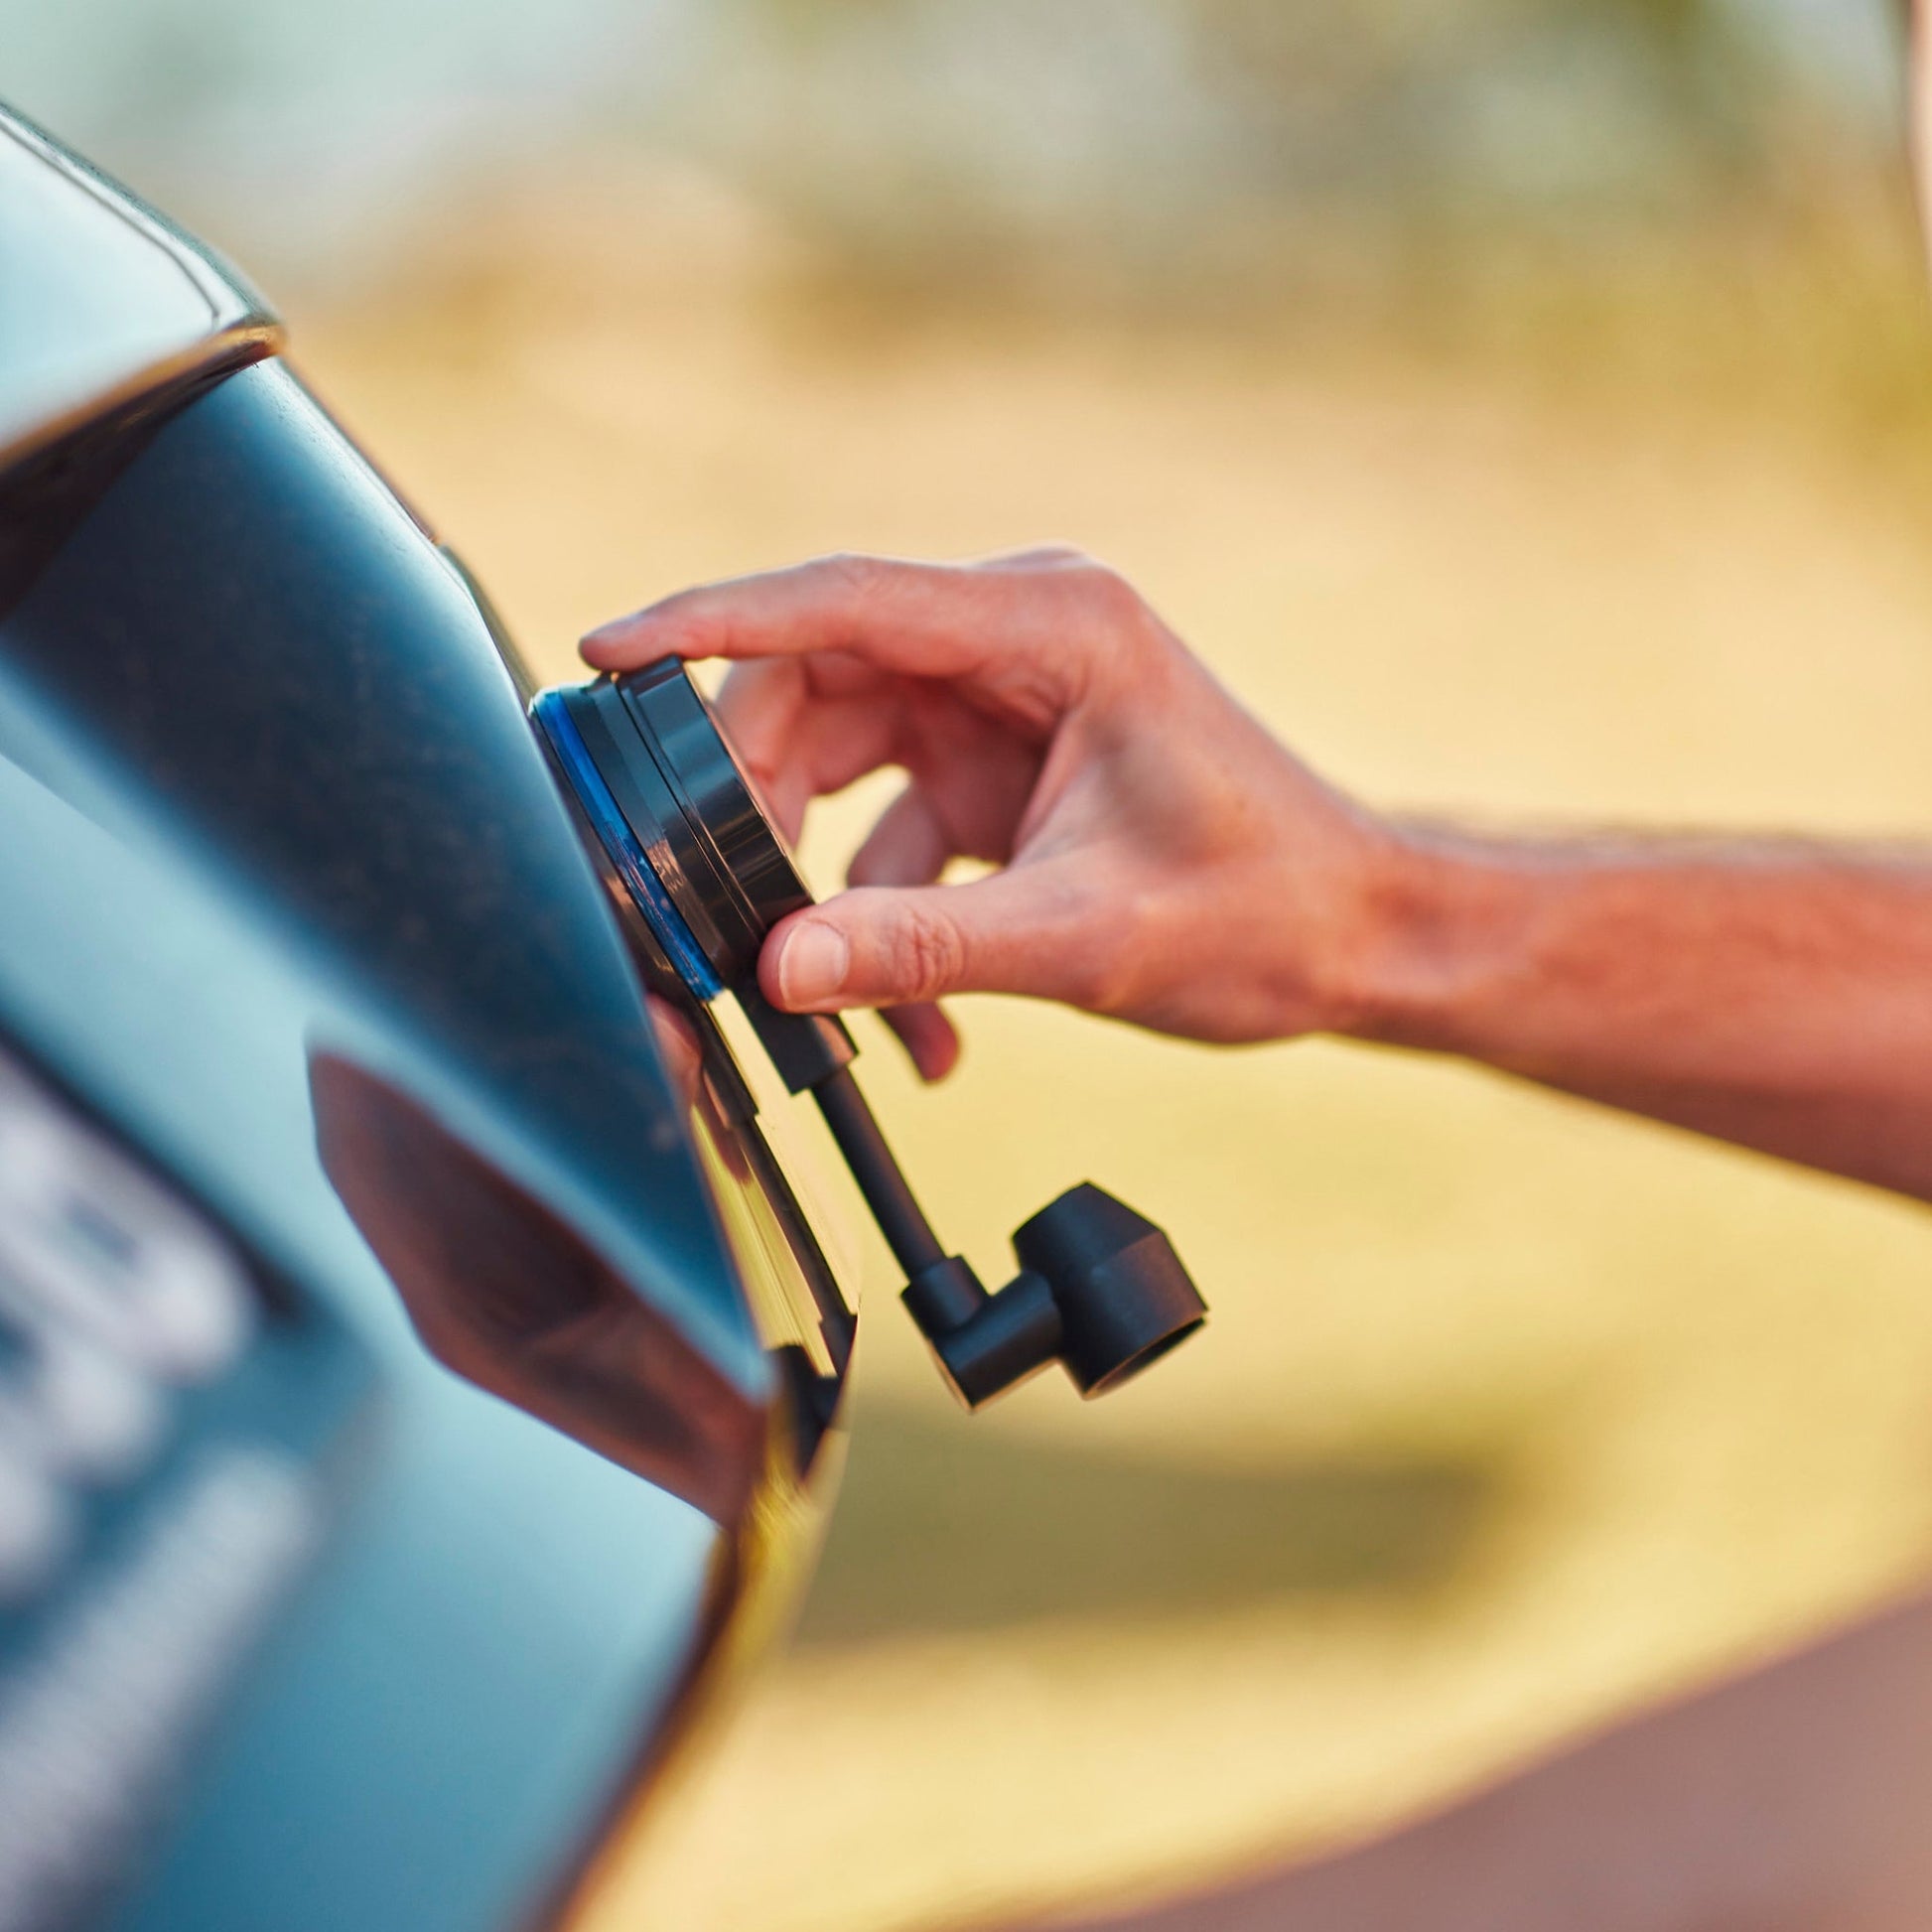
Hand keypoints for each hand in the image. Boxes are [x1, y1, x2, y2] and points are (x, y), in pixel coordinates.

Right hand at [583, 549, 1395, 1078]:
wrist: (1358, 940)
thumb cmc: (1262, 912)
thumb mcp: (1084, 935)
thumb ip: (924, 947)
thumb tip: (775, 968)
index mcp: (1052, 627)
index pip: (844, 600)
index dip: (711, 620)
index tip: (604, 651)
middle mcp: (1015, 643)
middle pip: (819, 686)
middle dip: (754, 802)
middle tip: (713, 910)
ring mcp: (1002, 706)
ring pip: (837, 760)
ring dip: (815, 878)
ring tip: (821, 994)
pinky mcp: (999, 770)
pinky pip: (889, 827)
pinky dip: (880, 918)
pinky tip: (918, 1029)